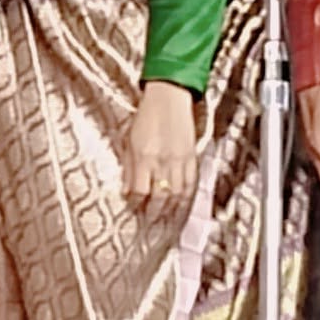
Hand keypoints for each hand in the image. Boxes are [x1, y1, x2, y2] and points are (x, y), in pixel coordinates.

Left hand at [125, 80, 196, 215]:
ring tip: (166, 219)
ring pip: (178, 195)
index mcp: (144, 157)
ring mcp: (180, 160)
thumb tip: (127, 191)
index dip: (137, 204)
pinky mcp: (192, 156)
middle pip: (160, 198)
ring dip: (172, 210)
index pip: (141, 192)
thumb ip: (129, 168)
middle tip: (150, 222)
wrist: (169, 97)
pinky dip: (186, 197)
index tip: (134, 210)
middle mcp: (163, 161)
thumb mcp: (130, 140)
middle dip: (154, 213)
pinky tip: (182, 204)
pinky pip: (191, 183)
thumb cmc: (146, 116)